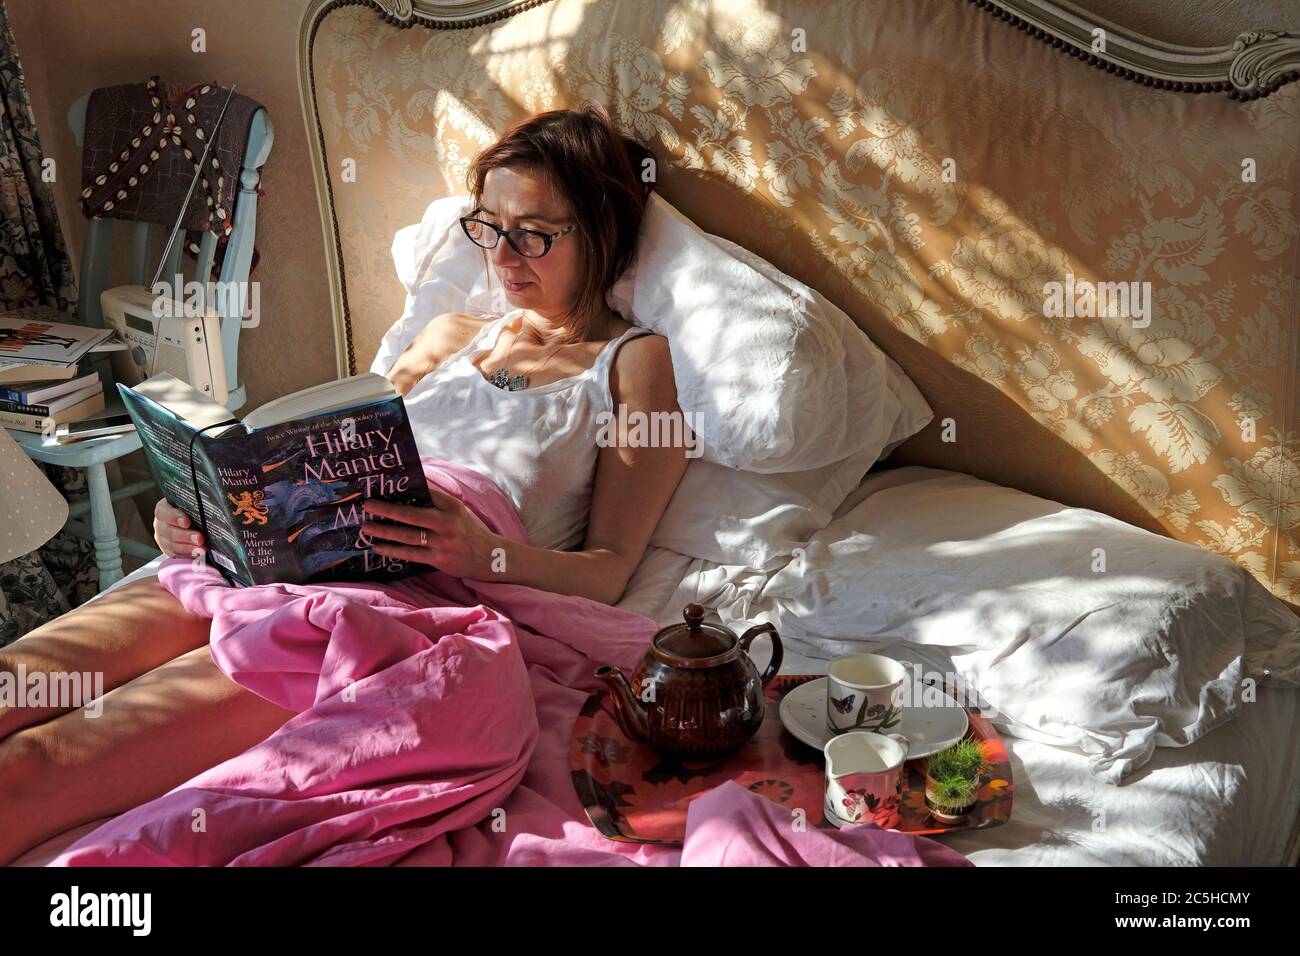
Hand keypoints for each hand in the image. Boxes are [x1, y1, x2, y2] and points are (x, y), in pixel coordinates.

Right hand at [153, 497, 203, 558]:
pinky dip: (187, 555)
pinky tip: (198, 555)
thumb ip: (198, 502)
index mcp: (164, 509)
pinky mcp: (169, 550)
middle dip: (185, 535)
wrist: (194, 522)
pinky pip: (175, 555)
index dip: (174, 517)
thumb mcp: (192, 503)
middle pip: (168, 531)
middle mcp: (161, 524)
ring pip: (171, 545)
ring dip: (187, 548)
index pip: (163, 512)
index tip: (187, 522)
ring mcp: (163, 538)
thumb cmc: (194, 508)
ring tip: (202, 549)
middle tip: (200, 538)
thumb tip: (214, 498)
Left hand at [362, 488, 504, 579]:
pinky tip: (378, 546)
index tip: (383, 486)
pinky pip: (411, 554)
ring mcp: (442, 542)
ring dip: (385, 531)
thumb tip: (406, 494)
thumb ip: (435, 502)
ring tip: (366, 527)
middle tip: (367, 505)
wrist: (487, 556)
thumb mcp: (456, 511)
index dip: (404, 490)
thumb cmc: (465, 530)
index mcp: (451, 506)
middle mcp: (447, 523)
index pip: (426, 494)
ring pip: (408, 536)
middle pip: (412, 515)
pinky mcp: (438, 559)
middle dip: (387, 510)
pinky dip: (393, 550)